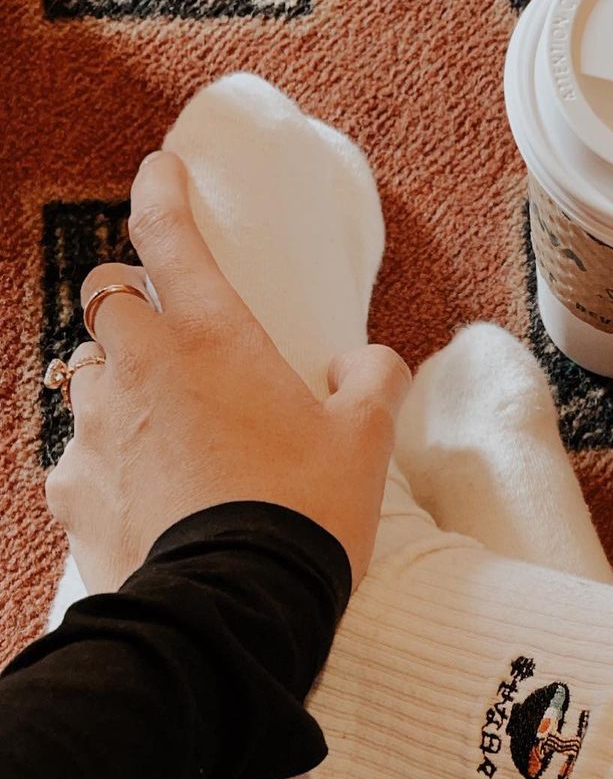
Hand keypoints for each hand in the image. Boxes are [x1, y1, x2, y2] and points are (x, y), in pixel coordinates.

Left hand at [45, 151, 408, 593]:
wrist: (239, 607)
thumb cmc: (305, 514)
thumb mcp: (365, 442)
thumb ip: (373, 381)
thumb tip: (360, 364)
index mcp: (211, 338)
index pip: (171, 235)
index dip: (162, 191)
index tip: (160, 170)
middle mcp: (141, 369)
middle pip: (105, 299)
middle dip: (130, 303)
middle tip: (169, 337)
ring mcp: (96, 431)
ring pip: (85, 378)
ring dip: (116, 385)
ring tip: (160, 428)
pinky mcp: (73, 491)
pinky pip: (74, 458)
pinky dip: (101, 463)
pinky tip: (139, 495)